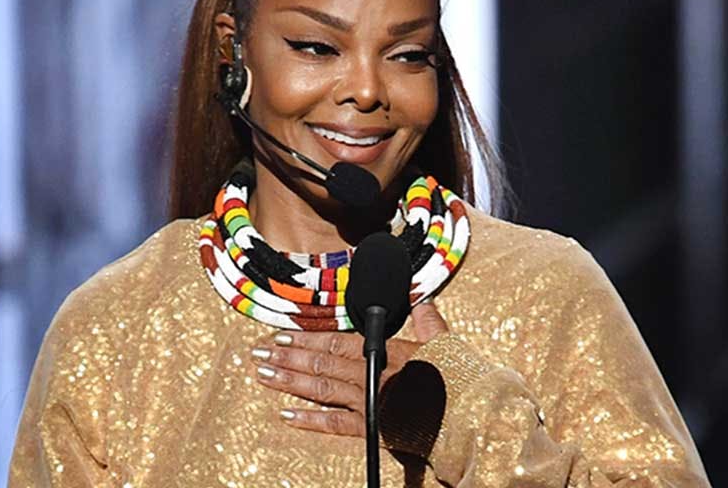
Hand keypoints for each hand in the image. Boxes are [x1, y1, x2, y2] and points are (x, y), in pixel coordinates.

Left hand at [250, 301, 448, 436]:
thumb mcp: (444, 342)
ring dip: (289, 381)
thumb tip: (422, 299)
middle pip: (321, 362)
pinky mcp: (373, 428)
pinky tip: (287, 415)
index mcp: (385, 351)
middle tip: (258, 352)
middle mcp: (371, 374)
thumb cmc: (458, 378)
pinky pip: (335, 424)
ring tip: (263, 375)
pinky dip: (310, 420)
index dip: (307, 337)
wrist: (469, 415)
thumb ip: (428, 319)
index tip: (281, 334)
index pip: (337, 341)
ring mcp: (369, 402)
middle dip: (287, 356)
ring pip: (321, 388)